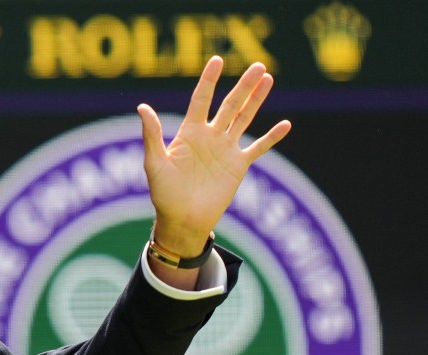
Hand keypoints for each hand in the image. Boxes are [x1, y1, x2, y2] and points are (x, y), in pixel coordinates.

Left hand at [138, 56, 290, 258]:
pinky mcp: (238, 166)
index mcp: (189, 133)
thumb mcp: (154, 163)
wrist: (182, 220)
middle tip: (258, 65)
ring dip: (257, 100)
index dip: (209, 80)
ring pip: (244, 119)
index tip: (217, 60)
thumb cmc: (163, 194)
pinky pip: (258, 148)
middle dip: (243, 86)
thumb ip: (151, 135)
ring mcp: (225, 150)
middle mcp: (210, 137)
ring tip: (268, 79)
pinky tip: (285, 125)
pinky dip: (271, 138)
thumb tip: (141, 106)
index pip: (201, 99)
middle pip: (229, 104)